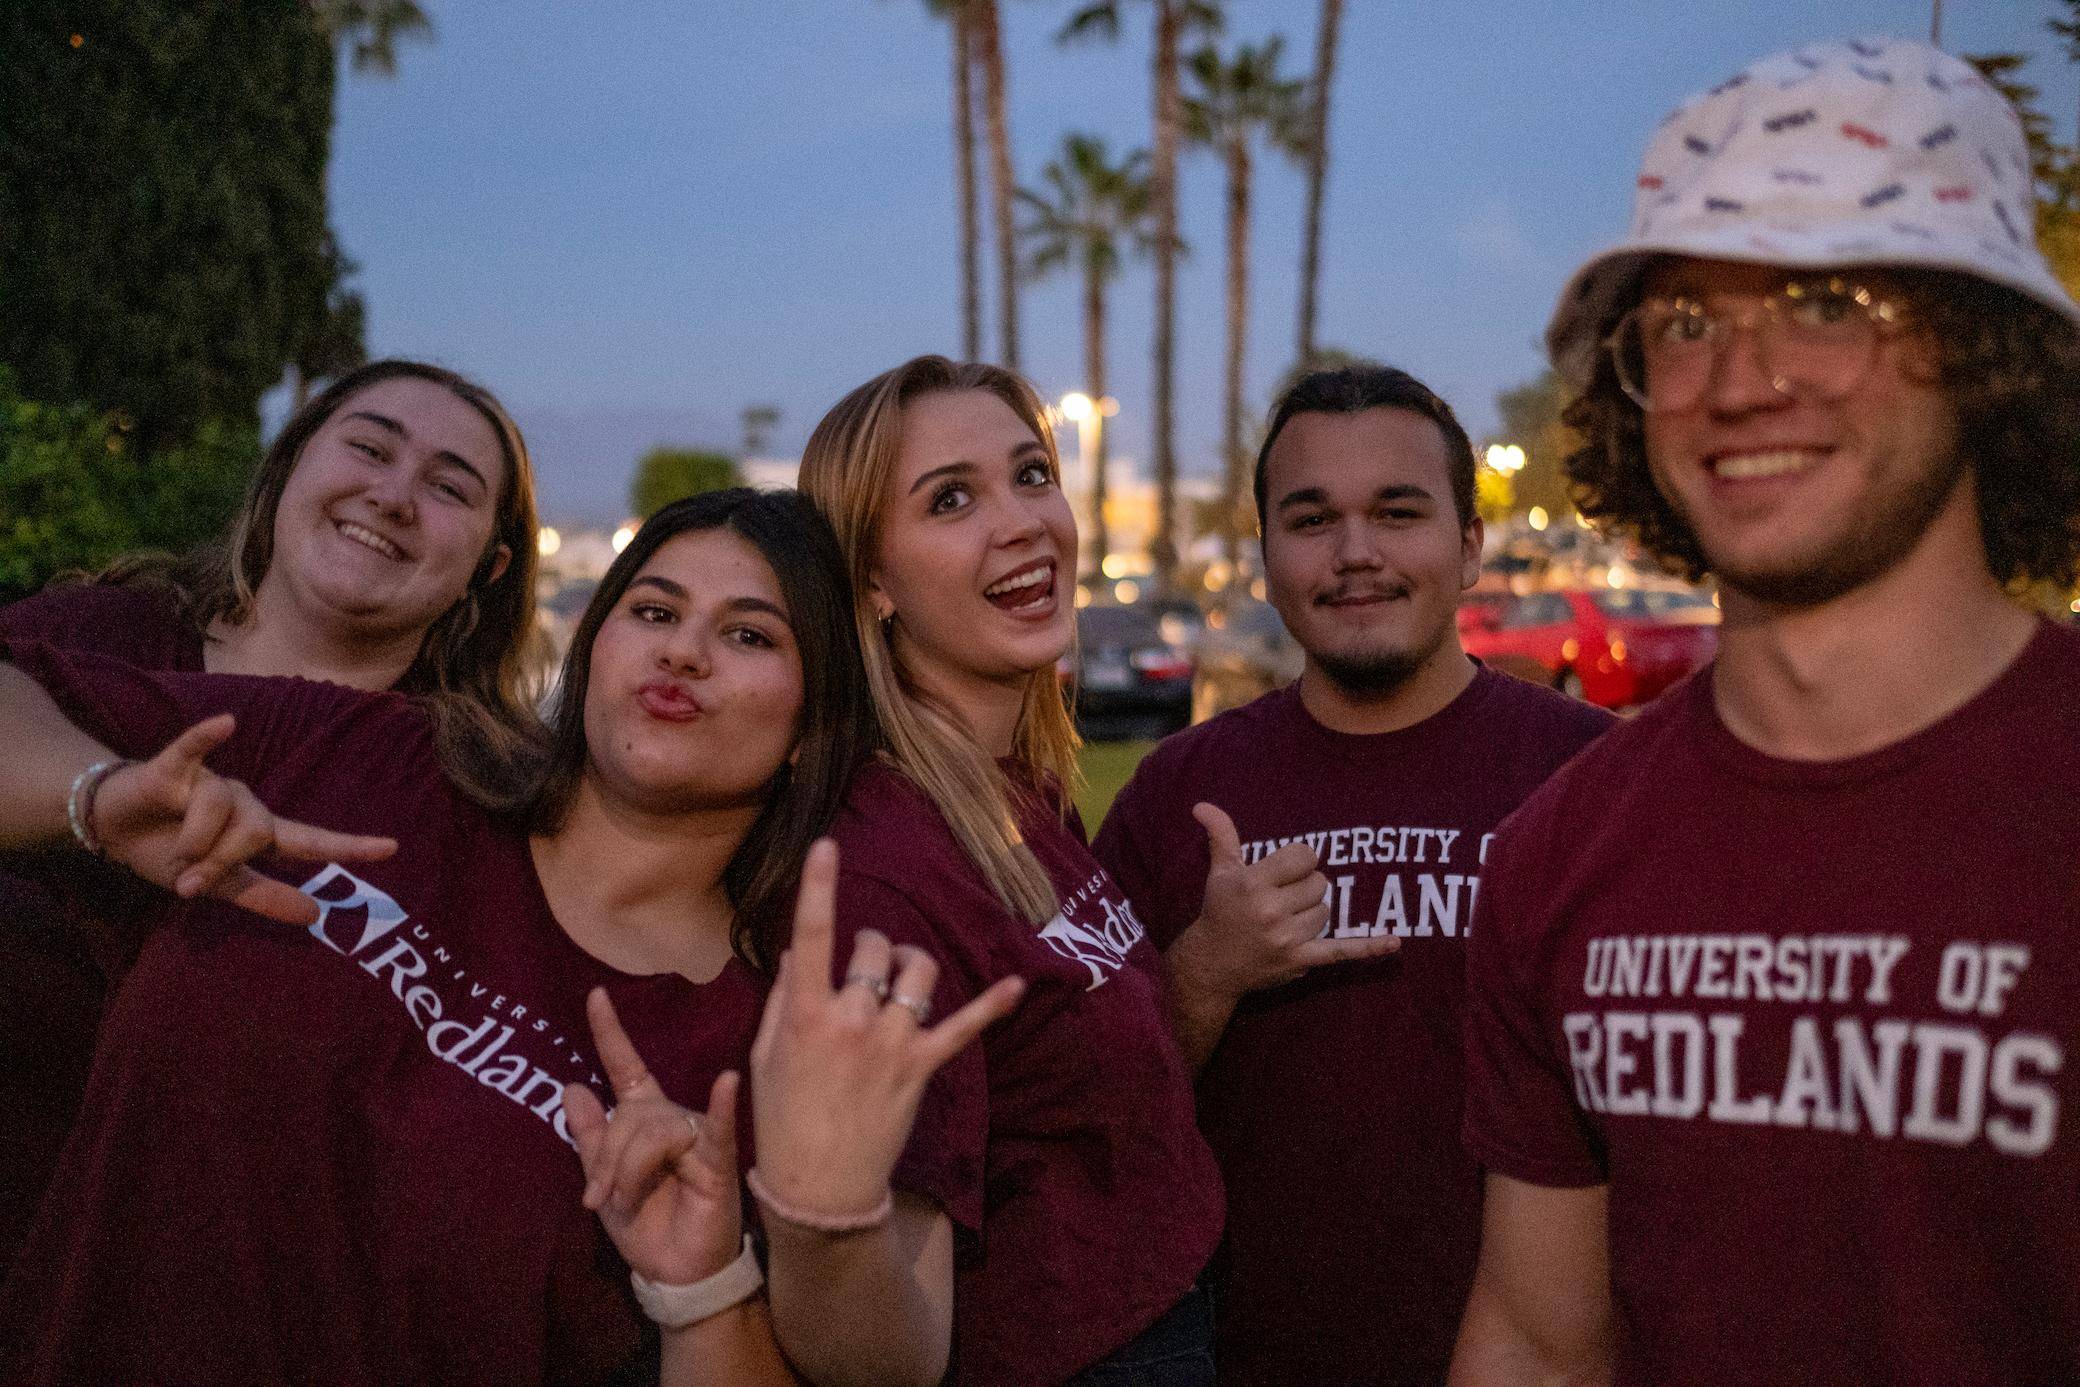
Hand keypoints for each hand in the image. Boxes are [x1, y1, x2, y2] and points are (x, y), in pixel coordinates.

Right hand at [91, 714, 396, 925]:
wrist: (112, 829)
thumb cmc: (170, 852)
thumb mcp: (218, 886)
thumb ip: (263, 898)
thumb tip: (315, 915)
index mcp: (259, 832)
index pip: (311, 840)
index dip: (350, 845)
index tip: (392, 847)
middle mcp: (244, 802)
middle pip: (255, 832)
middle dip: (221, 862)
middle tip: (189, 881)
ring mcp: (211, 782)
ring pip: (221, 809)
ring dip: (192, 844)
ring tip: (170, 856)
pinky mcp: (174, 768)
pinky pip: (193, 748)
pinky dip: (207, 737)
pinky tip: (227, 724)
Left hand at [564, 988, 745, 1286]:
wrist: (674, 1271)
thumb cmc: (645, 1225)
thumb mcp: (603, 1183)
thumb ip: (589, 1136)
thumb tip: (570, 1085)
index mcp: (644, 1117)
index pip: (626, 1066)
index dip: (610, 1032)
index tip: (594, 994)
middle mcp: (671, 1117)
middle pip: (630, 1116)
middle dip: (607, 1159)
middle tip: (596, 1199)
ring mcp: (697, 1136)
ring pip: (653, 1132)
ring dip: (629, 1171)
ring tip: (625, 1202)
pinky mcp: (718, 1160)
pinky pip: (716, 1128)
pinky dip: (720, 1104)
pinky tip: (726, 1082)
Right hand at [749, 839, 1023, 1222]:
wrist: (819, 1187)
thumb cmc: (782, 1120)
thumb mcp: (766, 1056)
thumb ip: (785, 1001)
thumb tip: (800, 954)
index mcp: (808, 1015)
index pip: (812, 937)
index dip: (819, 887)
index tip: (827, 846)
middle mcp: (854, 1021)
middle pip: (877, 949)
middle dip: (873, 944)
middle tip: (863, 964)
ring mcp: (893, 1043)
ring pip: (918, 973)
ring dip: (912, 964)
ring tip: (901, 978)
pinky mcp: (923, 1067)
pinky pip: (964, 1027)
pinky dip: (992, 1005)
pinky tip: (1017, 984)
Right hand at [1175, 802, 1397, 1000]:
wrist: (1212, 966)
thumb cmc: (1220, 912)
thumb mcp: (1220, 872)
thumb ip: (1221, 835)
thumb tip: (1202, 805)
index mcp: (1254, 883)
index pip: (1304, 857)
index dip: (1300, 861)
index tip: (1287, 870)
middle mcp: (1271, 910)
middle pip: (1320, 884)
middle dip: (1305, 888)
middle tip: (1283, 898)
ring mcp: (1287, 937)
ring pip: (1326, 912)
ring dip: (1312, 913)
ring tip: (1286, 920)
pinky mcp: (1300, 960)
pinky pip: (1341, 951)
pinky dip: (1368, 947)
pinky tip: (1394, 942)